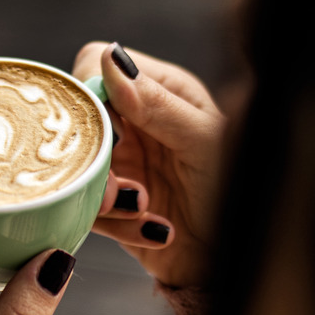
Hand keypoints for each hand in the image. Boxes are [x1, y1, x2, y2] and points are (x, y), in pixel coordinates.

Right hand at [73, 42, 224, 287]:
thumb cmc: (237, 189)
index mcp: (159, 91)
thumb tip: (111, 60)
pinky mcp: (111, 205)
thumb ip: (157, 103)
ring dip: (107, 196)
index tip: (111, 132)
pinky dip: (116, 224)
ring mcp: (120, 164)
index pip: (95, 66)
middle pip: (77, 119)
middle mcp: (134, 123)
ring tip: (146, 210)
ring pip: (75, 167)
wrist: (240, 254)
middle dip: (94, 156)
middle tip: (123, 187)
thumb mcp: (204, 141)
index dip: (91, 95)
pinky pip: (87, 207)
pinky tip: (154, 231)